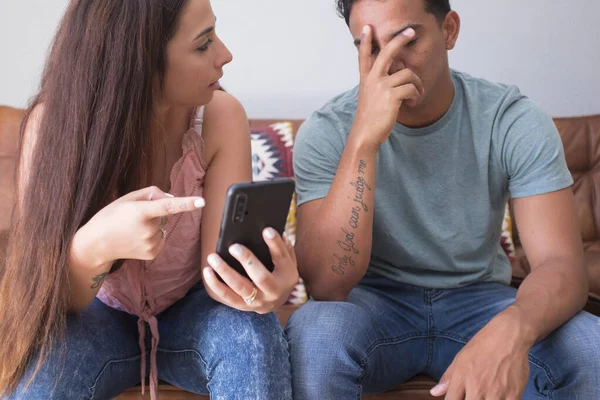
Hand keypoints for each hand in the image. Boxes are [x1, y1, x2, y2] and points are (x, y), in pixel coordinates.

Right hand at [75, 186, 204, 266]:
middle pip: (163, 215)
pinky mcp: (152, 253)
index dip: (186, 204)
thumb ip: (152, 193)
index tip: (202, 202)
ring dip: (153, 226)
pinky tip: (136, 238)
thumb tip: (173, 198)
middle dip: (154, 213)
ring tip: (132, 229)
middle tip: (133, 217)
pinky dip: (152, 237)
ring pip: (162, 228)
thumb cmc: (111, 216)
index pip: (168, 206)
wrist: (97, 243)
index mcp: (141, 212)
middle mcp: (148, 229)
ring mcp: (151, 243)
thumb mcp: (128, 198)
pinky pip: (160, 239)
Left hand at [203, 228, 297, 312]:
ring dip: (225, 272)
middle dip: (247, 260)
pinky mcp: (243, 306)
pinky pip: (227, 297)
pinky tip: (207, 272)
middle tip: (233, 246)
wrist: (278, 301)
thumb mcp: (287, 261)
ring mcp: (258, 301)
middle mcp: (273, 291)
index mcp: (287, 276)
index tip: (266, 230)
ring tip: (213, 258)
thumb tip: (274, 231)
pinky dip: (215, 285)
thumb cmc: (280, 274)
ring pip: (240, 288)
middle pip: (261, 277)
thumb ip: (283, 247)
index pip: (281, 257)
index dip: (275, 244)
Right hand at [352, 25, 423, 147]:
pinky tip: (412, 102)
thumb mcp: (370, 99)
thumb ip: (379, 86)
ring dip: (417, 83)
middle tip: (410, 31)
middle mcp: (372, 80)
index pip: (364, 56)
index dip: (365, 42)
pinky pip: (412, 88)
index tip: (367, 29)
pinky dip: (416, 94)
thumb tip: (399, 76)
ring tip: (416, 94)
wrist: (365, 135)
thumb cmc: (370, 119)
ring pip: (408, 74)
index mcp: (366, 80)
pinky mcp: (392, 96)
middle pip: (387, 53)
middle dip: (399, 40)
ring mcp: (382, 86)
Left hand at [431, 317, 530, 399]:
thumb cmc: (482, 346)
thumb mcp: (460, 358)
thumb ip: (447, 378)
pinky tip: (499, 397)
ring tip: (485, 396)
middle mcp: (477, 388)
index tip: (458, 398)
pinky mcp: (513, 395)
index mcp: (461, 378)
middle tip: (473, 395)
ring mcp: (496, 393)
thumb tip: (434, 393)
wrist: (508, 336)